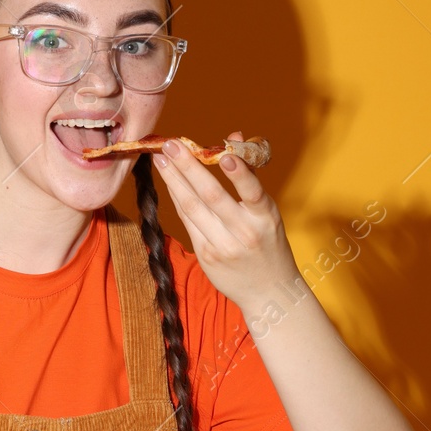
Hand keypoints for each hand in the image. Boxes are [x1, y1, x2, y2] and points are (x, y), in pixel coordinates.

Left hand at [152, 130, 297, 310]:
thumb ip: (249, 175)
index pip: (252, 191)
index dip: (238, 173)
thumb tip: (234, 138)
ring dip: (174, 181)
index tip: (222, 154)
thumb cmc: (268, 244)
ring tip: (161, 159)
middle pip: (211, 196)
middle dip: (188, 167)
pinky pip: (188, 222)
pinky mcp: (206, 256)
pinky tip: (169, 182)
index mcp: (265, 217)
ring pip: (193, 208)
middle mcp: (245, 232)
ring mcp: (223, 246)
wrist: (269, 292)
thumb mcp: (268, 212)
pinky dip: (177, 200)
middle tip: (170, 144)